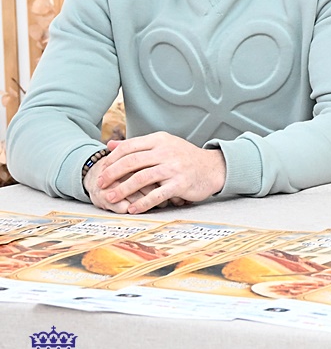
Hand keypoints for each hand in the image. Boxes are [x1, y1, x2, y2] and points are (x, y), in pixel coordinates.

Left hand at [90, 134, 226, 213]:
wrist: (213, 167)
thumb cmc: (184, 157)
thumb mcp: (163, 145)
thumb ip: (137, 145)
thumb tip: (110, 145)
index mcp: (160, 140)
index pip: (129, 147)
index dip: (112, 159)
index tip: (102, 170)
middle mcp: (166, 152)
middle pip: (132, 162)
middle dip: (112, 174)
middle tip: (100, 184)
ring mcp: (174, 168)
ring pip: (141, 178)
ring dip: (123, 189)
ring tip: (110, 197)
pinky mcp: (180, 184)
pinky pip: (157, 195)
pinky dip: (143, 203)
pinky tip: (133, 209)